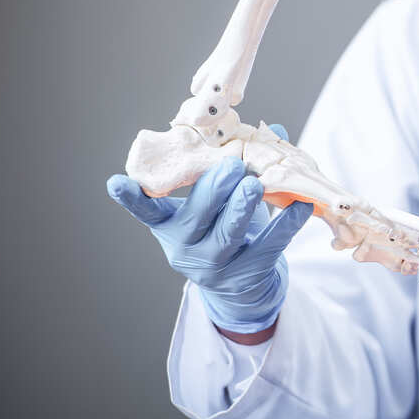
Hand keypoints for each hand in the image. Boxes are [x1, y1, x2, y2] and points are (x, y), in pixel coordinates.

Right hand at [107, 124, 313, 333]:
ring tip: (256, 186)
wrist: (241, 287)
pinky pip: (268, 247)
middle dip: (213, 190)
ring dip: (242, 208)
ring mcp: (215, 266)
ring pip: (227, 234)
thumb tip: (271, 131)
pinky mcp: (247, 275)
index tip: (117, 182)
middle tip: (231, 165)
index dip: (130, 198)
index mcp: (170, 225)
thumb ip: (233, 168)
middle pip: (196, 217)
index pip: (146, 211)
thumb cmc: (222, 231)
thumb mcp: (215, 205)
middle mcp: (185, 247)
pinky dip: (285, 225)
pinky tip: (301, 206)